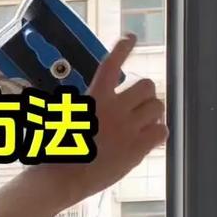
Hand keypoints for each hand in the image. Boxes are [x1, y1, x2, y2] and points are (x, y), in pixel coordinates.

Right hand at [46, 34, 167, 206]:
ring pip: (158, 107)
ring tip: (142, 122)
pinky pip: (162, 131)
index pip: (112, 64)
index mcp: (94, 98)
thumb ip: (72, 106)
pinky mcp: (138, 148)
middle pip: (146, 86)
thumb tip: (63, 99)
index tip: (130, 38)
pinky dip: (158, 132)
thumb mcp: (59, 118)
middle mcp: (115, 109)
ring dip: (152, 113)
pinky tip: (147, 138)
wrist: (63, 178)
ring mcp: (129, 128)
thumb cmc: (54, 151)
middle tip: (136, 104)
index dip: (122, 47)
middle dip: (144, 93)